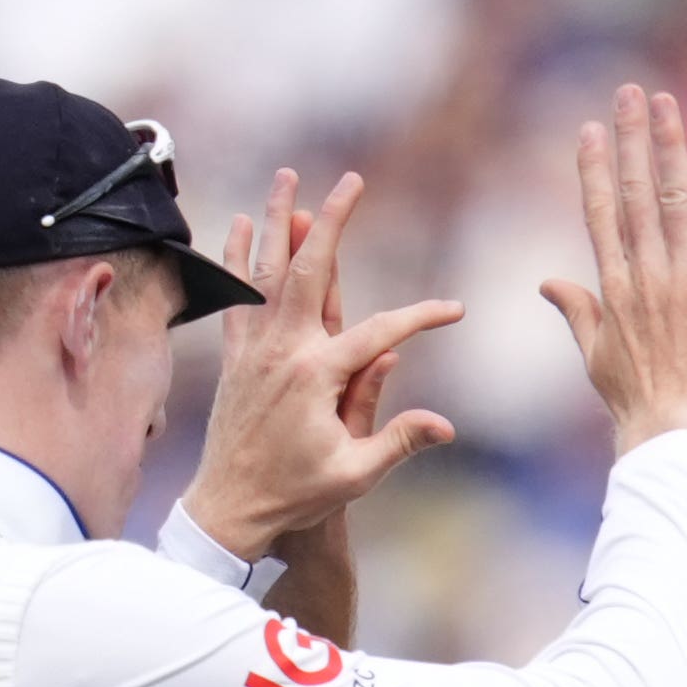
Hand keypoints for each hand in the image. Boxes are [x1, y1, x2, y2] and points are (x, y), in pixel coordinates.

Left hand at [184, 168, 461, 560]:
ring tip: (287, 178)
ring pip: (266, 270)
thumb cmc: (296, 496)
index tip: (456, 311)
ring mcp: (254, 348)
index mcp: (316, 376)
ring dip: (276, 220)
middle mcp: (282, 351)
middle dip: (332, 222)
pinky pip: (234, 294)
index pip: (381, 332)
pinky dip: (236, 257)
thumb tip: (446, 425)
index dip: (423, 318)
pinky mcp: (234, 355)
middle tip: (351, 182)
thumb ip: (400, 441)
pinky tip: (236, 224)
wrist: (230, 508)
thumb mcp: (355, 475)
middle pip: (309, 271)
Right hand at [542, 87, 686, 453]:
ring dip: (670, 144)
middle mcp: (644, 272)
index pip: (600, 214)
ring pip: (674, 195)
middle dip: (629, 137)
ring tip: (667, 102)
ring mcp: (684, 277)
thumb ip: (577, 312)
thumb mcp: (596, 356)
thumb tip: (547, 284)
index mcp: (613, 288)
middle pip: (632, 191)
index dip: (594, 169)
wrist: (672, 431)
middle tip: (628, 92)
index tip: (590, 130)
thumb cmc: (635, 405)